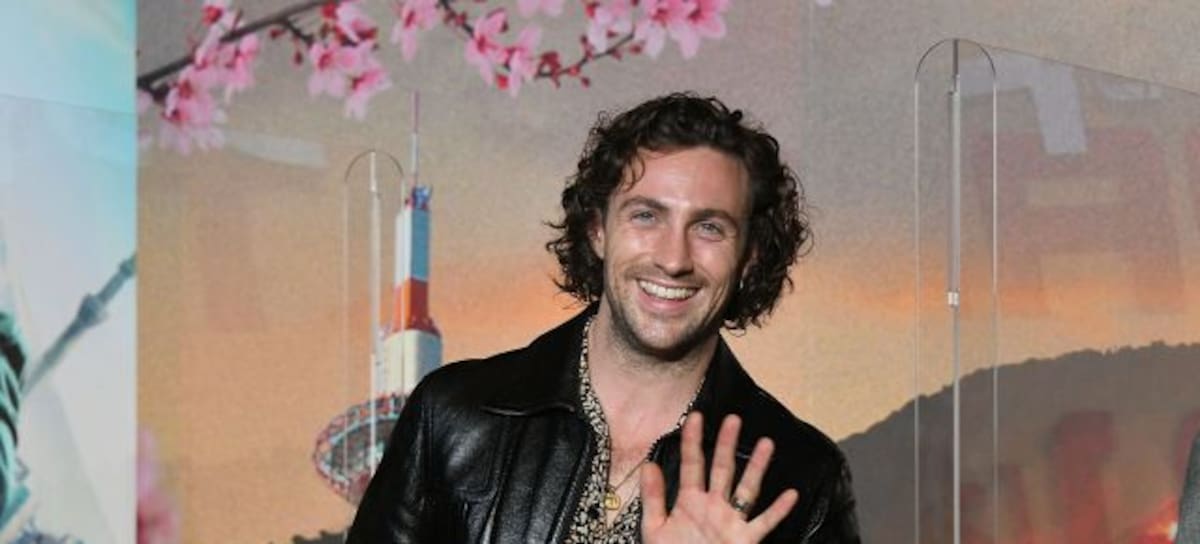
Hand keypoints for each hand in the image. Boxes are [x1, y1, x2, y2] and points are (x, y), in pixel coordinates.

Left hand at [641, 412, 797, 543]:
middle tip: (733, 419)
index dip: (692, 441)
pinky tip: (791, 494)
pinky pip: (764, 523)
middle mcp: (713, 506)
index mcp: (690, 501)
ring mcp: (731, 522)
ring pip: (746, 490)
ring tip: (767, 443)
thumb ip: (653, 497)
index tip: (695, 417)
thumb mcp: (655, 528)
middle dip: (727, 445)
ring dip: (756, 468)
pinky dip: (778, 510)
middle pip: (722, 469)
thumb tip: (648, 464)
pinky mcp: (745, 540)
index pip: (692, 464)